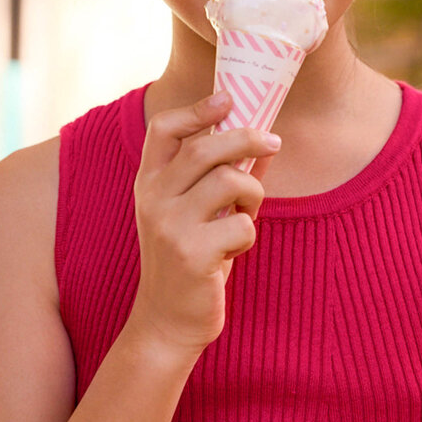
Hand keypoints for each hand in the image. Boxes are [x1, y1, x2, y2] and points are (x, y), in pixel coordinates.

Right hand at [128, 91, 280, 365]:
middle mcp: (153, 200)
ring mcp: (170, 226)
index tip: (228, 101)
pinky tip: (235, 250)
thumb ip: (219, 178)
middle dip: (248, 139)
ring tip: (248, 213)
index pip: (164, 129)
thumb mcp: (192, 215)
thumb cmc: (189, 260)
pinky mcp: (192, 254)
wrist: (167, 321)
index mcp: (149, 184)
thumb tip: (263, 143)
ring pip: (230, 181)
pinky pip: (241, 224)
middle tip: (273, 143)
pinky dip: (248, 235)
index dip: (197, 110)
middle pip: (207, 149)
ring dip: (252, 194)